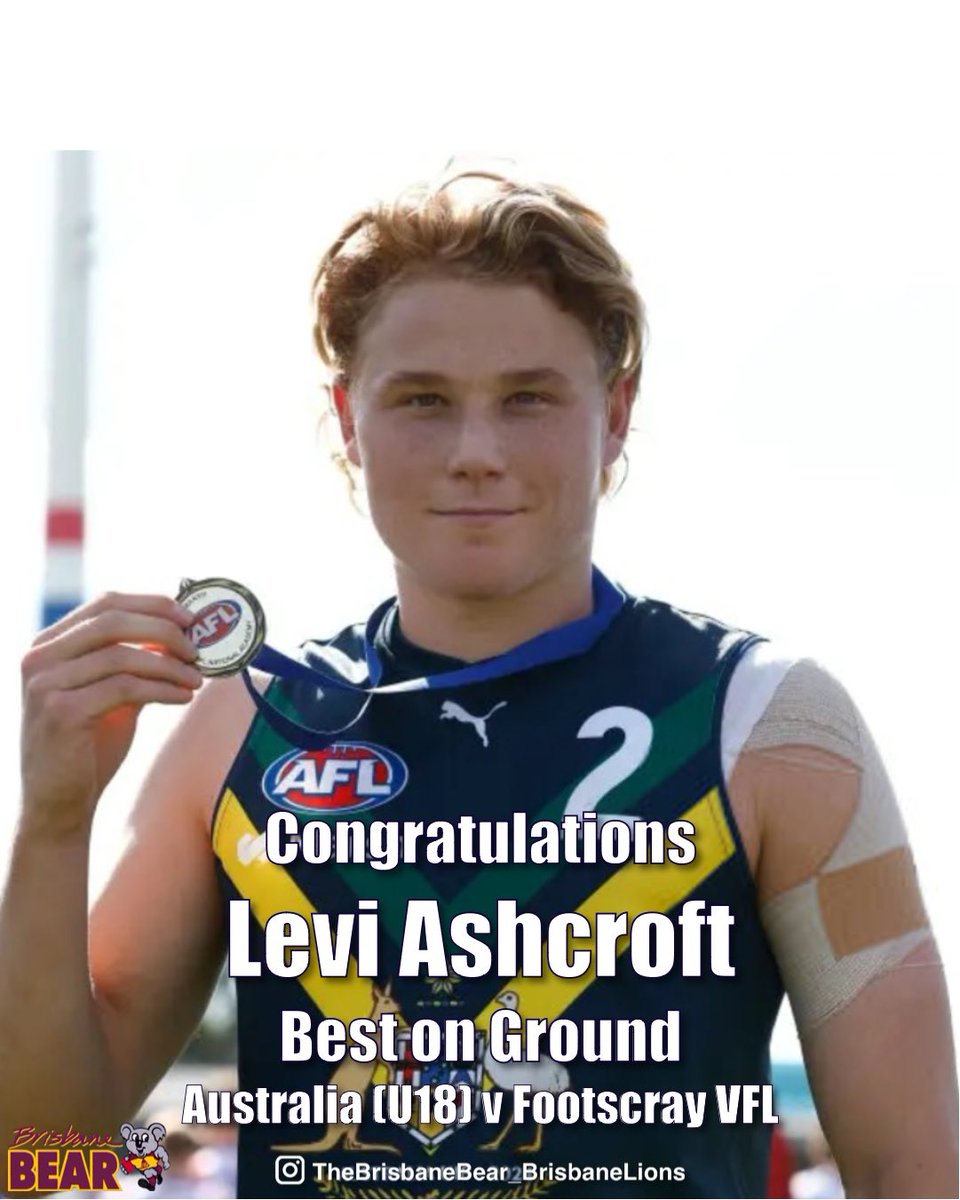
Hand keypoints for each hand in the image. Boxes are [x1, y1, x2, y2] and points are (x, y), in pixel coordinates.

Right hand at [20, 592, 203, 834]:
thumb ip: (137, 661)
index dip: (152, 604)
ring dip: (169, 665)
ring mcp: (45, 683)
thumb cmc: (88, 746)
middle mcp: (39, 657)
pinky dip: (162, 689)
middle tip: (198, 648)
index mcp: (48, 643)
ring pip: (122, 655)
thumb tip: (183, 633)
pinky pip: (125, 688)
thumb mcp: (112, 693)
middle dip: (164, 629)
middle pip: (113, 620)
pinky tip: (183, 696)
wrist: (57, 801)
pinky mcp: (61, 711)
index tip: (191, 617)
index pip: (105, 603)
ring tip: (197, 678)